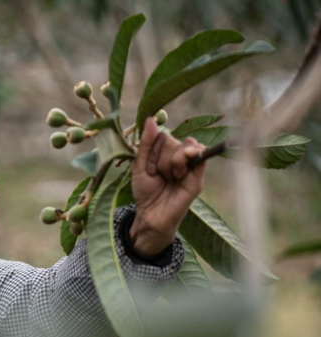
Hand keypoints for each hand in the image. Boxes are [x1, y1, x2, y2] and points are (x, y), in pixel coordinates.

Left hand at [129, 117, 206, 256]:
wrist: (151, 215)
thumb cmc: (145, 191)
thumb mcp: (139, 165)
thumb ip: (145, 143)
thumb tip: (151, 119)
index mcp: (164, 151)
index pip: (162, 135)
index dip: (152, 148)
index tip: (147, 166)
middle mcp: (179, 155)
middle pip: (172, 140)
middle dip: (159, 158)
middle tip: (158, 175)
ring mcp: (190, 165)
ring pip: (184, 147)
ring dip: (170, 164)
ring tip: (169, 179)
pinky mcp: (198, 176)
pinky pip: (200, 156)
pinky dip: (189, 159)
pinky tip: (180, 173)